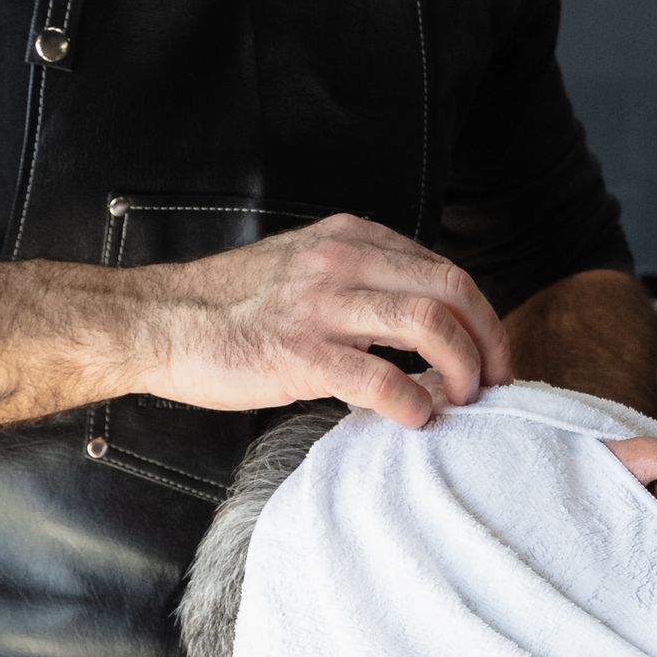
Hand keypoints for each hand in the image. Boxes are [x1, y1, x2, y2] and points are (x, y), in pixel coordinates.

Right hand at [126, 214, 512, 428]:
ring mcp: (320, 305)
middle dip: (488, 340)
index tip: (491, 354)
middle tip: (496, 381)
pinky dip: (413, 402)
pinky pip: (379, 378)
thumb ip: (359, 282)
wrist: (159, 321)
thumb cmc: (230, 306)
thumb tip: (418, 326)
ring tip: (461, 400)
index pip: (443, 269)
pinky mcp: (299, 354)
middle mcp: (341, 261)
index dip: (482, 316)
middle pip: (450, 290)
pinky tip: (414, 418)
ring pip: (427, 325)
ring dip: (462, 368)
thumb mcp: (304, 268)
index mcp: (349, 238)